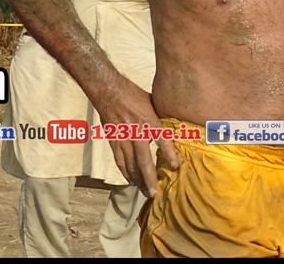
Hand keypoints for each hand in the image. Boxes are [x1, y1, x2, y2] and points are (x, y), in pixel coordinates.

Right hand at [94, 77, 179, 198]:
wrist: (108, 91)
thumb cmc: (133, 94)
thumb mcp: (152, 103)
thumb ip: (160, 118)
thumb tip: (174, 130)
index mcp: (148, 120)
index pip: (161, 139)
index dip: (169, 154)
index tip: (176, 167)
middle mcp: (135, 132)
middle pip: (143, 160)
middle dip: (149, 177)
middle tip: (154, 192)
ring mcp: (123, 138)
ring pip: (130, 164)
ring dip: (137, 179)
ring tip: (144, 191)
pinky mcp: (113, 141)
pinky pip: (120, 160)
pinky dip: (125, 172)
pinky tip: (131, 181)